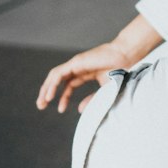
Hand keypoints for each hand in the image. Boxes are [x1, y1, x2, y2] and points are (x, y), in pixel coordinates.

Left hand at [36, 13, 162, 113]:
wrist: (126, 57)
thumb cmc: (120, 70)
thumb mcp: (105, 91)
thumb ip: (92, 99)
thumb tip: (79, 109)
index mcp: (86, 73)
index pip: (68, 85)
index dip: (63, 97)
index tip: (60, 109)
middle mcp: (78, 68)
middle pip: (58, 80)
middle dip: (47, 92)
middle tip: (41, 105)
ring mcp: (75, 64)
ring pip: (55, 76)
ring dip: (46, 89)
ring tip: (42, 102)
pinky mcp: (75, 63)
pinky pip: (59, 74)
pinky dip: (52, 85)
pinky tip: (49, 95)